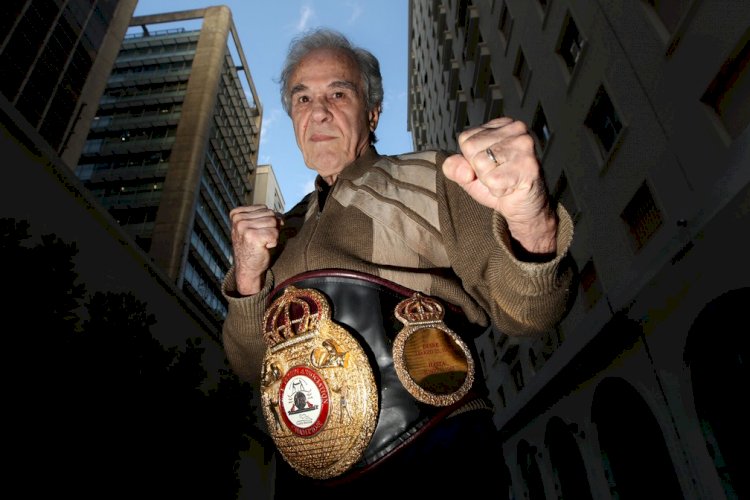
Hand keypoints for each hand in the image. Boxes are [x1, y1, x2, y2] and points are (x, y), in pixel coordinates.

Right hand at [229, 205, 282, 294]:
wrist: (247, 269)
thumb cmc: (253, 248)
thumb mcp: (254, 227)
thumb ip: (265, 217)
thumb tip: (281, 217)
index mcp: (236, 214)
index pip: (264, 208)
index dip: (266, 221)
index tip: (257, 233)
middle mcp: (238, 220)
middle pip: (270, 214)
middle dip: (271, 227)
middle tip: (261, 239)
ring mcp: (244, 227)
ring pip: (274, 223)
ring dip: (272, 235)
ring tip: (262, 243)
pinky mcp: (253, 237)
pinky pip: (275, 233)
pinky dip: (273, 242)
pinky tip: (264, 247)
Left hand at [442, 117, 556, 254]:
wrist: (524, 207)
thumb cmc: (499, 185)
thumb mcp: (468, 174)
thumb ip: (454, 167)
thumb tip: (463, 170)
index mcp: (501, 124)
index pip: (465, 139)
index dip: (471, 159)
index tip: (490, 165)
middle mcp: (516, 129)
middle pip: (471, 149)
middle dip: (480, 170)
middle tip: (499, 174)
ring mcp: (524, 146)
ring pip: (481, 164)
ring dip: (490, 181)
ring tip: (506, 179)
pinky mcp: (528, 166)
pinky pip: (493, 180)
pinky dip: (498, 190)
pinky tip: (511, 187)